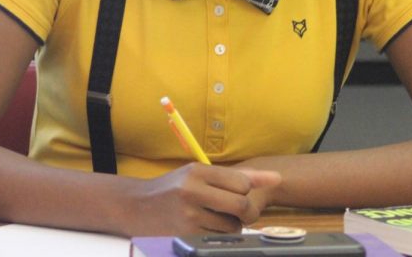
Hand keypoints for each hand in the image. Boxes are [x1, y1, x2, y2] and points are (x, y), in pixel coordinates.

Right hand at [120, 163, 280, 235]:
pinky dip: (216, 237)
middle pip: (241, 206)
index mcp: (198, 171)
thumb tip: (276, 178)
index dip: (245, 192)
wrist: (135, 206)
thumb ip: (239, 176)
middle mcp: (192, 191)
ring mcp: (188, 216)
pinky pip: (217, 240)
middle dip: (245, 213)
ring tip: (214, 219)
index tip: (236, 194)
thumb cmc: (174, 188)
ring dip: (230, 227)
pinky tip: (203, 228)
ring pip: (232, 228)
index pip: (243, 183)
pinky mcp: (185, 236)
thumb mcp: (201, 173)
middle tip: (236, 213)